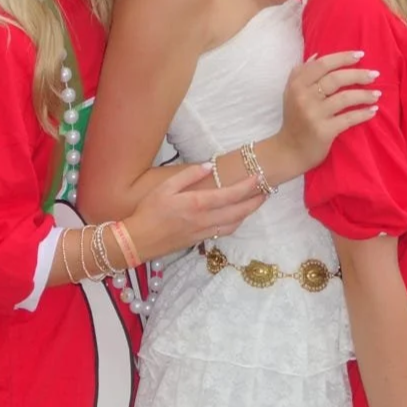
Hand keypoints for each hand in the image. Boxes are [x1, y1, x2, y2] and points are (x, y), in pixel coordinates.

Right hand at [125, 163, 264, 259]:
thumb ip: (188, 175)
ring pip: (233, 224)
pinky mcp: (199, 240)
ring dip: (248, 213)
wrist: (137, 241)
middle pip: (238, 211)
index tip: (258, 177)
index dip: (247, 187)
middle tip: (268, 190)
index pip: (229, 195)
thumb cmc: (149, 211)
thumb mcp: (164, 187)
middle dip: (255, 201)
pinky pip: (224, 231)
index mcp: (196, 204)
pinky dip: (235, 222)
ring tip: (256, 202)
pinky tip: (237, 216)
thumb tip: (209, 166)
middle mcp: (204, 220)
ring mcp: (203, 232)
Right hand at [277, 51, 379, 173]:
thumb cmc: (294, 118)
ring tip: (377, 94)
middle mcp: (304, 97)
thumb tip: (317, 55)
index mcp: (297, 84)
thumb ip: (301, 72)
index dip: (343, 58)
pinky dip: (363, 114)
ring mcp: (314, 114)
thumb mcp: (291, 93)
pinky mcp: (324, 131)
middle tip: (374, 75)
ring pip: (345, 98)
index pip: (322, 64)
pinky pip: (349, 118)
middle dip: (358, 75)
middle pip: (336, 79)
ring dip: (365, 95)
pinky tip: (373, 111)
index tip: (360, 55)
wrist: (289, 150)